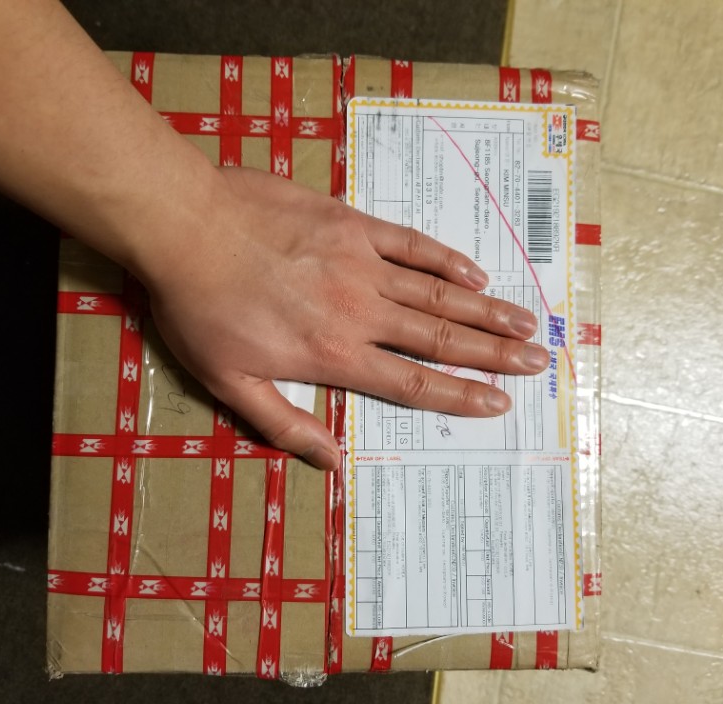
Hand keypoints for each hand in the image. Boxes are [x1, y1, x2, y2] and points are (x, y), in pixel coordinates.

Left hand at [143, 165, 549, 469]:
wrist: (185, 227)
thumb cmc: (200, 308)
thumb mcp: (229, 382)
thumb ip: (285, 422)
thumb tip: (330, 459)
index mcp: (333, 355)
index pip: (412, 384)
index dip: (460, 396)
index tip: (498, 403)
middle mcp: (360, 312)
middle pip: (440, 338)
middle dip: (493, 355)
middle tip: (537, 361)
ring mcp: (360, 264)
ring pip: (437, 292)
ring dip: (485, 311)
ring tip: (526, 323)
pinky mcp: (351, 225)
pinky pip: (410, 243)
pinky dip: (445, 259)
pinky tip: (475, 273)